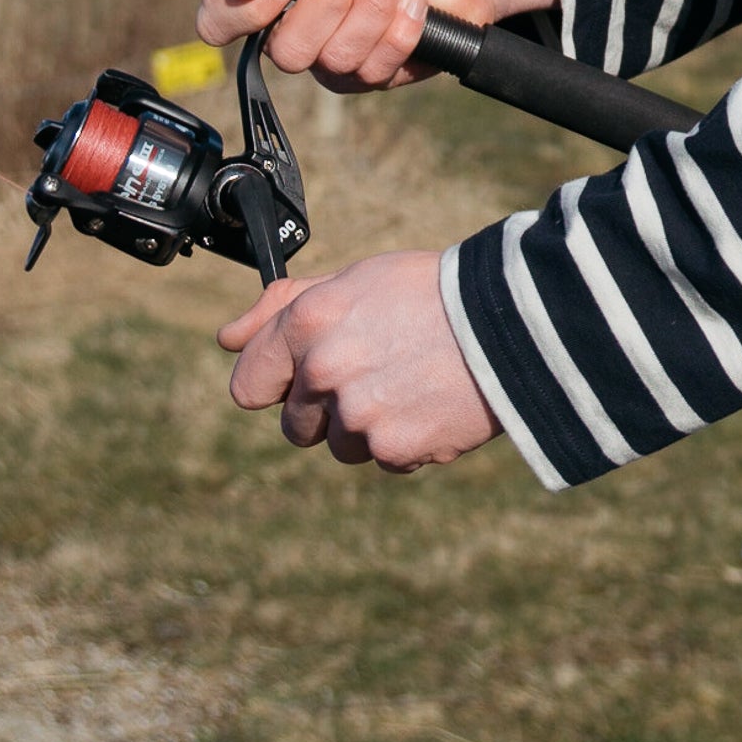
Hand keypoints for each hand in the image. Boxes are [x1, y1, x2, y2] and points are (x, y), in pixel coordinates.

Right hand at [194, 0, 555, 90]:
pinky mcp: (373, 75)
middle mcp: (293, 26)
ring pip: (334, 59)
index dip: (250, 10)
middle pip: (285, 52)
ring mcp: (333, 56)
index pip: (217, 23)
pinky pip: (374, 69)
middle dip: (332, 1)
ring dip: (374, 8)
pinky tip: (415, 6)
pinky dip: (403, 28)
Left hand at [219, 251, 501, 470]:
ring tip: (414, 384)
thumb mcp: (355, 280)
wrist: (514, 319)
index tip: (302, 379)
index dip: (277, 384)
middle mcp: (323, 371)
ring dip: (370, 427)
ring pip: (342, 447)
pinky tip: (435, 404)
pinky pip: (386, 460)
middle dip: (329, 409)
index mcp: (307, 323)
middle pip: (297, 425)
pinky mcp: (394, 449)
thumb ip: (282, 306)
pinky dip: (408, 441)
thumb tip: (227, 338)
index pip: (248, 384)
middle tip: (379, 374)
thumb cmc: (431, 291)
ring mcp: (357, 415)